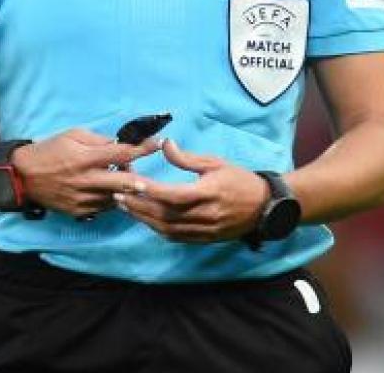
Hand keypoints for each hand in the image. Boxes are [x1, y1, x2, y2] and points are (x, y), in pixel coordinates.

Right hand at [11, 129, 161, 217]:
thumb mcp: (73, 135)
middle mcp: (86, 181)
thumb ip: (98, 140)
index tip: (157, 144)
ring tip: (124, 179)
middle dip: (143, 179)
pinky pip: (104, 207)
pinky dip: (112, 198)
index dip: (142, 148)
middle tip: (152, 177)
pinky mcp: (79, 211)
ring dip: (125, 189)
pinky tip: (109, 190)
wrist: (23, 176)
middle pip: (125, 182)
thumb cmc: (50, 150)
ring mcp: (83, 199)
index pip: (121, 153)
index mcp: (85, 158)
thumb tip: (120, 144)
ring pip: (117, 197)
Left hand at [114, 140, 269, 242]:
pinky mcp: (204, 239)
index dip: (151, 191)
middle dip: (139, 206)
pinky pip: (176, 237)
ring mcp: (204, 230)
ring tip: (126, 207)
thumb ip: (186, 158)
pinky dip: (157, 229)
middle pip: (165, 215)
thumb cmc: (239, 179)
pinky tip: (145, 219)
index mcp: (208, 193)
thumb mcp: (215, 162)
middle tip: (119, 195)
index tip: (133, 183)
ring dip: (144, 219)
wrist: (264, 206)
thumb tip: (164, 144)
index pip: (173, 195)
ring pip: (167, 229)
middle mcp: (205, 215)